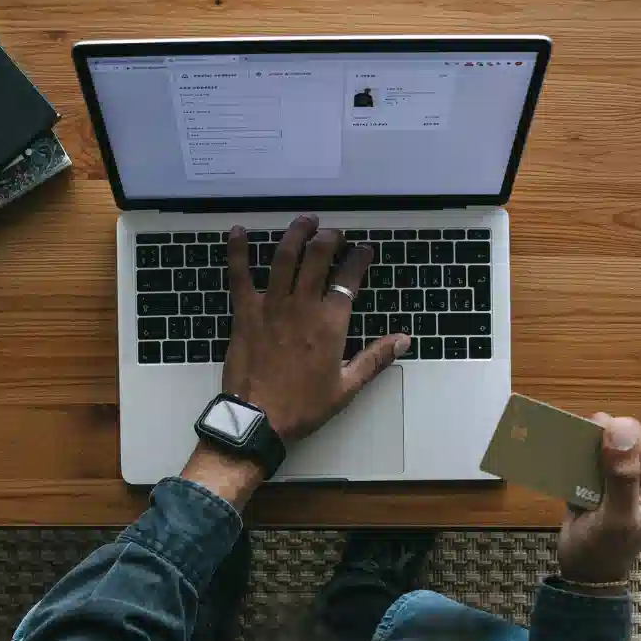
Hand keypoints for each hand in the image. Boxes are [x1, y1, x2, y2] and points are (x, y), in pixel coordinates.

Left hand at [218, 216, 409, 441]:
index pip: (349, 278)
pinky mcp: (245, 312)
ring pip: (284, 257)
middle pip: (317, 257)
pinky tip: (237, 232)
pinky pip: (240, 275)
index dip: (358, 258)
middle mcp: (302, 306)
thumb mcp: (347, 386)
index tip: (363, 249)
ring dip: (295, 233)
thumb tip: (403, 339)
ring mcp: (271, 306)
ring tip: (304, 221)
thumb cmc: (304, 406)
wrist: (258, 419)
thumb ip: (375, 358)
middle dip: (328, 238)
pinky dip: (237, 251)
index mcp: (330, 323)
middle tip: (333, 232)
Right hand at [555, 415, 640, 585]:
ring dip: (582, 447)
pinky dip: (576, 455)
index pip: (633, 434)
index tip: (583, 458)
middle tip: (575, 467)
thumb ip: (622, 477)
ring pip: (601, 437)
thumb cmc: (604, 551)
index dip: (605, 438)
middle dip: (593, 442)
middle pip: (617, 431)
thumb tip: (619, 429)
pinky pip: (590, 451)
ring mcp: (628, 469)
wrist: (586, 573)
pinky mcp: (607, 474)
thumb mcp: (616, 518)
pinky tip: (567, 470)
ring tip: (570, 468)